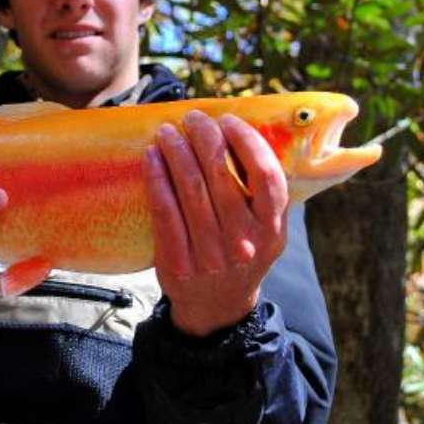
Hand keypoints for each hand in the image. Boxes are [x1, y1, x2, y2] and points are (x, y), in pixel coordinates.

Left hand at [143, 110, 287, 336]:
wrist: (216, 307)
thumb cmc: (240, 251)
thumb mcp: (266, 230)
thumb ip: (262, 193)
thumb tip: (239, 133)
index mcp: (272, 230)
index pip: (266, 176)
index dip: (247, 142)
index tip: (228, 119)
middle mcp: (244, 243)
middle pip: (222, 177)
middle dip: (204, 137)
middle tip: (192, 117)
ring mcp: (210, 255)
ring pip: (190, 190)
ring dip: (176, 152)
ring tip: (167, 131)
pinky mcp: (178, 262)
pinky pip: (165, 211)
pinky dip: (156, 179)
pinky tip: (151, 157)